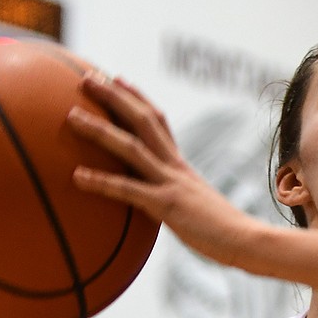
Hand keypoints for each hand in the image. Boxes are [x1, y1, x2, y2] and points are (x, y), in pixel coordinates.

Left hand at [66, 75, 259, 266]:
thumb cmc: (225, 233)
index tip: (115, 79)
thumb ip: (176, 201)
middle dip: (113, 96)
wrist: (248, 240)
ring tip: (70, 116)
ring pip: (131, 147)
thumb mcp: (196, 209)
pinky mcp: (166, 206)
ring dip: (99, 130)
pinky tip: (75, 176)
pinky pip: (128, 190)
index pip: (158, 121)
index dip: (136, 98)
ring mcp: (170, 183)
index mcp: (181, 165)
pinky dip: (101, 182)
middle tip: (86, 77)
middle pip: (142, 120)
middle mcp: (174, 166)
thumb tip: (162, 208)